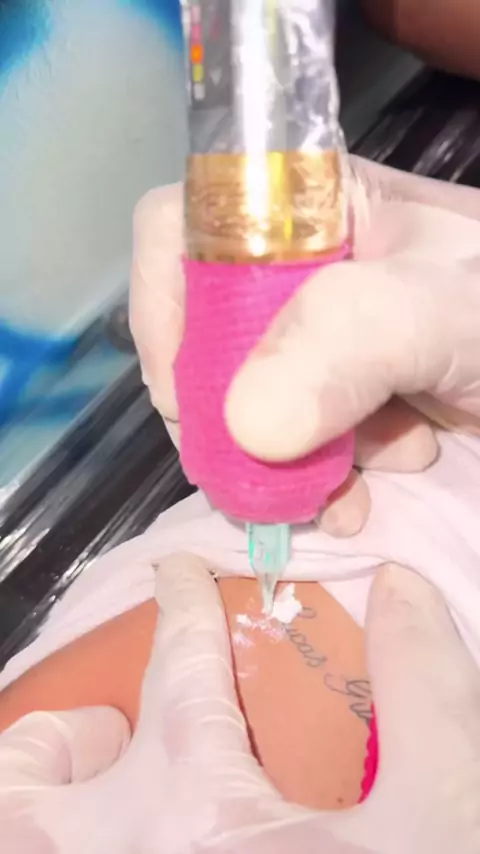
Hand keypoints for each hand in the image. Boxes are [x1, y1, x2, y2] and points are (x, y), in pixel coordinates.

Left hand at [3, 554, 478, 851]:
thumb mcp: (440, 826)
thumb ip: (427, 696)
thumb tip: (400, 587)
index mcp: (197, 810)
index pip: (182, 665)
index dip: (185, 603)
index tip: (177, 571)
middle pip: (25, 774)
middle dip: (56, 736)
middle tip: (109, 736)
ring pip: (14, 833)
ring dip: (34, 806)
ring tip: (99, 804)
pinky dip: (57, 844)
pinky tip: (125, 847)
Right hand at [129, 158, 479, 536]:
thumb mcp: (452, 307)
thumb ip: (355, 338)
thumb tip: (243, 424)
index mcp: (312, 207)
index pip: (182, 227)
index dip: (166, 310)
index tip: (191, 400)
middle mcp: (302, 272)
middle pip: (205, 337)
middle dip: (232, 419)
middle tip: (269, 475)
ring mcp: (323, 342)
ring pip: (248, 406)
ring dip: (285, 466)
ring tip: (348, 494)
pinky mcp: (347, 401)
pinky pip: (292, 447)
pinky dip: (318, 484)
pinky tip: (366, 496)